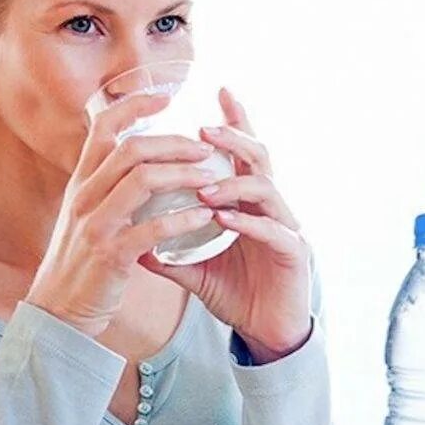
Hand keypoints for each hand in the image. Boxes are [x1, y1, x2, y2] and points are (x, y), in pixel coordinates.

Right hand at [25, 91, 220, 337]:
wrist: (57, 312)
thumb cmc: (82, 263)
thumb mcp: (86, 216)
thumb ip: (106, 187)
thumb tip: (136, 161)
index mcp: (80, 182)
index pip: (102, 127)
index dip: (134, 106)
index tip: (165, 96)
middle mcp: (84, 196)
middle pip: (131, 149)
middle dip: (173, 142)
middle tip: (206, 147)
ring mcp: (95, 225)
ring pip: (142, 181)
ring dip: (183, 174)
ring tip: (212, 176)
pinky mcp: (110, 255)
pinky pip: (152, 228)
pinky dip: (183, 219)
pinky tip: (206, 216)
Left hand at [138, 87, 312, 363]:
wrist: (267, 334)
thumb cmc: (237, 294)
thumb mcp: (195, 270)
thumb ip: (168, 253)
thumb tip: (130, 240)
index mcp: (249, 203)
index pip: (243, 154)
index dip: (235, 121)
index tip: (218, 90)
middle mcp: (271, 208)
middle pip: (259, 158)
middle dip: (233, 138)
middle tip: (204, 129)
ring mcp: (286, 227)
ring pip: (267, 189)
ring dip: (233, 183)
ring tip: (204, 186)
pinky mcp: (294, 253)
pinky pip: (272, 230)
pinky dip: (246, 221)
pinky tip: (223, 218)